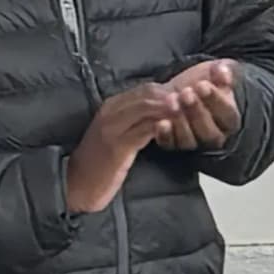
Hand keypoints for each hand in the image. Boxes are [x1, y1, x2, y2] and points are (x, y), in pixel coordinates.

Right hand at [68, 81, 184, 213]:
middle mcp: (111, 111)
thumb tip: (166, 115)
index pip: (146, 89)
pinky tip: (176, 130)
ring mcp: (112, 127)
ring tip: (193, 110)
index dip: (173, 89)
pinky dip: (162, 127)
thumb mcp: (120, 137)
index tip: (194, 93)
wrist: (74, 184)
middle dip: (176, 94)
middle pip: (149, 94)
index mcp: (112, 107)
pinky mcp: (116, 146)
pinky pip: (144, 130)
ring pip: (147, 108)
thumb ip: (138, 123)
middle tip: (199, 99)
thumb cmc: (99, 164)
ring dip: (172, 108)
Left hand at [150, 60, 242, 153]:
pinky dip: (166, 135)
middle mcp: (214, 136)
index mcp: (229, 118)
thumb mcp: (213, 73)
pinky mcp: (174, 145)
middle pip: (210, 132)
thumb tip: (222, 70)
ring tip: (171, 101)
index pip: (228, 114)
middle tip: (186, 93)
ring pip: (191, 141)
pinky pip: (170, 145)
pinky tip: (162, 122)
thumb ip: (220, 71)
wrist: (180, 92)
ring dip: (180, 122)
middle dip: (197, 111)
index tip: (202, 85)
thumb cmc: (200, 84)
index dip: (215, 100)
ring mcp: (194, 143)